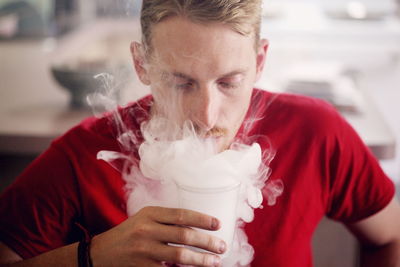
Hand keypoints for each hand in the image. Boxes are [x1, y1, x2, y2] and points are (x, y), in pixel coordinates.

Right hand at [90, 206, 226, 266]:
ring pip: (179, 255)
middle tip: (222, 246)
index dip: (202, 219)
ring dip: (201, 260)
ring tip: (215, 262)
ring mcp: (144, 250)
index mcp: (149, 213)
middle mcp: (147, 230)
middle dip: (207, 242)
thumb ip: (166, 220)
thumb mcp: (144, 218)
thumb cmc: (128, 233)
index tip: (217, 224)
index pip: (181, 214)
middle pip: (184, 235)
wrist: (100, 252)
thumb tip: (196, 226)